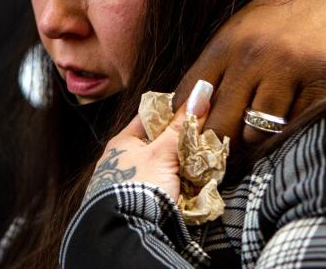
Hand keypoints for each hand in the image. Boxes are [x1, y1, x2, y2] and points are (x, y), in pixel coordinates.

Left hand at [84, 82, 213, 201]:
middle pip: (157, 143)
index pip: (150, 116)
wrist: (125, 233)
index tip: (195, 109)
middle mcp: (122, 160)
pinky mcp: (135, 203)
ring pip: (160, 166)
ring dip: (179, 167)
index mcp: (122, 142)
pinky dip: (174, 186)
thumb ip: (182, 125)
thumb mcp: (163, 152)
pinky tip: (189, 187)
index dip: (173, 111)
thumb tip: (201, 91)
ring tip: (201, 164)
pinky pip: (159, 187)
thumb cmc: (139, 186)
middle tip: (203, 139)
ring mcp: (127, 183)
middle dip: (179, 143)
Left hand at [174, 0, 325, 143]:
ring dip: (259, 138)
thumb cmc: (292, 18)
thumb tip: (190, 109)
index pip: (188, 96)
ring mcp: (289, 71)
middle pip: (218, 124)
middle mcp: (253, 56)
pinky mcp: (322, 86)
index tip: (189, 138)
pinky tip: (296, 115)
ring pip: (255, 133)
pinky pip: (294, 128)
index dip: (184, 124)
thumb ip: (220, 66)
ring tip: (266, 127)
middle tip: (224, 154)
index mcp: (227, 42)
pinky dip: (291, 130)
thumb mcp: (246, 29)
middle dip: (218, 144)